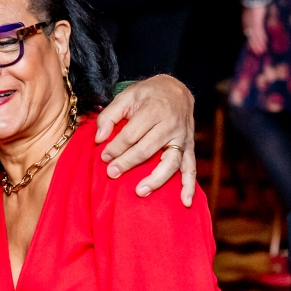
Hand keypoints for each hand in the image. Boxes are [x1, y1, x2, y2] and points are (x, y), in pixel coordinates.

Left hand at [94, 75, 196, 206]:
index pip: (132, 134)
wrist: (176, 89)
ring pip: (170, 162)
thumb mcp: (125, 97)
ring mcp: (182, 138)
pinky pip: (191, 168)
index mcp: (153, 110)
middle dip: (128, 163)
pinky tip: (185, 201)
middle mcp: (170, 125)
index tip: (104, 156)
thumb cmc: (147, 95)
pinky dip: (189, 185)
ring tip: (140, 191)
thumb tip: (100, 138)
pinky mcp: (189, 147)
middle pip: (147, 149)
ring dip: (156, 179)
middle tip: (112, 174)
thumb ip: (109, 116)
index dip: (116, 147)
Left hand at [242, 5, 267, 54]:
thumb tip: (272, 24)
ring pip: (254, 36)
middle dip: (254, 44)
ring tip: (261, 51)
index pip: (249, 32)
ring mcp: (250, 22)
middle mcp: (247, 22)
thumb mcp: (262, 11)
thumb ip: (265, 18)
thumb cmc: (259, 2)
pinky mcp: (255, 21)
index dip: (252, 40)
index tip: (254, 46)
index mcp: (247, 20)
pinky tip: (263, 43)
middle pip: (250, 36)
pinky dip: (260, 38)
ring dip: (257, 43)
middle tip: (258, 52)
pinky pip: (258, 32)